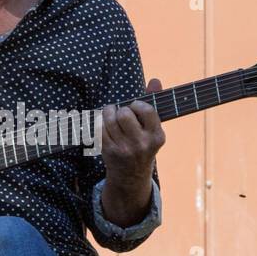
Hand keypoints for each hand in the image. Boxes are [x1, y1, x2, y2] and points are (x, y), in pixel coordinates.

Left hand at [100, 78, 164, 222]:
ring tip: (112, 116)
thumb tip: (155, 80)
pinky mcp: (108, 151)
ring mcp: (124, 149)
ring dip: (108, 113)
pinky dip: (100, 123)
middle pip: (124, 113)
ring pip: (109, 119)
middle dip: (121, 109)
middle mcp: (141, 144)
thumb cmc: (143, 143)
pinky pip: (99, 128)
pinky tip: (105, 126)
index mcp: (157, 136)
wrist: (131, 175)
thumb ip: (154, 102)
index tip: (135, 108)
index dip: (137, 105)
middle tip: (122, 115)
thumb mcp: (153, 128)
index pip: (146, 109)